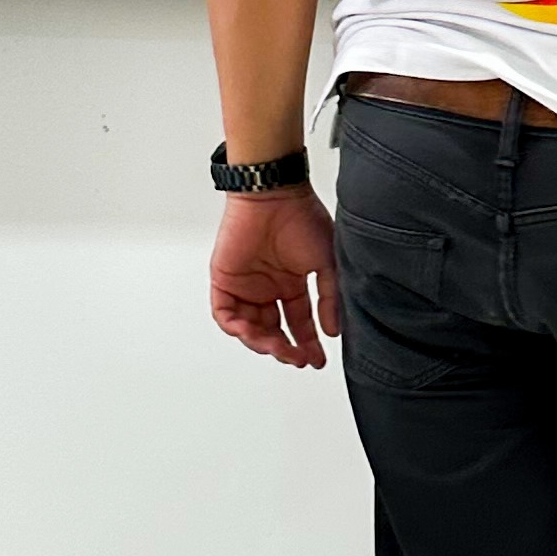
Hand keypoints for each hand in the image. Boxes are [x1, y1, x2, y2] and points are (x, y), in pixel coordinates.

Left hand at [210, 186, 340, 369]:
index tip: (317, 360)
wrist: (274, 195)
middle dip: (286, 348)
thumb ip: (329, 298)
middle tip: (298, 358)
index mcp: (291, 283)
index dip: (307, 344)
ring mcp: (245, 285)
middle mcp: (268, 287)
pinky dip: (236, 328)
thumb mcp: (327, 263)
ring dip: (263, 342)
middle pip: (273, 330)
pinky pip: (225, 314)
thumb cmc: (303, 218)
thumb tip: (332, 331)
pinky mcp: (224, 280)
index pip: (298, 322)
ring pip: (249, 327)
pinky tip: (253, 333)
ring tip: (278, 347)